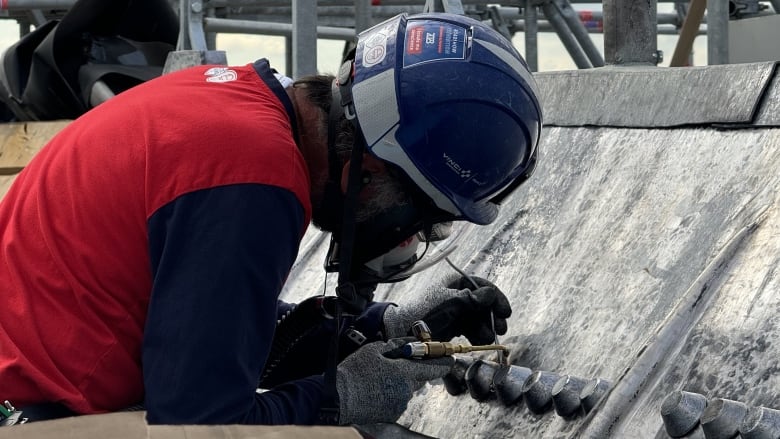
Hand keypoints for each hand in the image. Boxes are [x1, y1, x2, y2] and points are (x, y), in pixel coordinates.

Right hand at [336, 338, 453, 424]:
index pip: (434, 368)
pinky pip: (399, 399)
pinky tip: (377, 389)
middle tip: (395, 364)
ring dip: (400, 382)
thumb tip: (413, 341)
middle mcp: (406, 390)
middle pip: (419, 377)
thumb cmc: (354, 372)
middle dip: (412, 370)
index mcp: (403, 372)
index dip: (443, 362)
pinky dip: (392, 393)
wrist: (338, 398)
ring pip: (408, 388)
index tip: (449, 357)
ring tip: (379, 378)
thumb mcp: (375, 350)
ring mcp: (400, 403)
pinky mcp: (393, 413)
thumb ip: (398, 345)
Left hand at [382, 275, 511, 344]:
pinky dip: (476, 334)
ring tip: (488, 339)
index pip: (482, 286)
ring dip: (486, 327)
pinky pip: (469, 328)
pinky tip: (480, 342)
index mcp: (455, 283)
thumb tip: (490, 294)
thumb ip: (472, 299)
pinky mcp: (452, 326)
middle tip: (501, 329)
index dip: (496, 298)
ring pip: (478, 318)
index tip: (505, 313)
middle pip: (483, 303)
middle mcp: (457, 295)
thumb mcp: (450, 303)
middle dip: (493, 316)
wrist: (403, 333)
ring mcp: (454, 311)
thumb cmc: (426, 313)